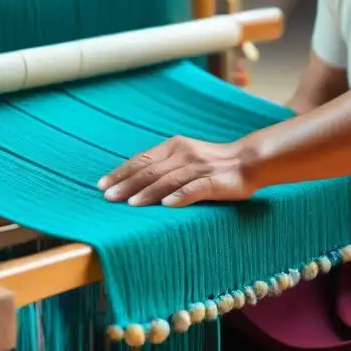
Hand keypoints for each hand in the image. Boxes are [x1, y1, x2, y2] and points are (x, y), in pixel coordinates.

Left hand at [97, 136, 256, 207]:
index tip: (102, 185)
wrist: (248, 161)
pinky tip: (168, 205)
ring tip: (131, 204)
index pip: (141, 159)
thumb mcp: (184, 157)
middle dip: (127, 184)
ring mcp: (200, 167)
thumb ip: (162, 165)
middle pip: (151, 170)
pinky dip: (181, 196)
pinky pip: (196, 188)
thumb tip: (130, 180)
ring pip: (169, 179)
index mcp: (174, 145)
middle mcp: (184, 153)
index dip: (121, 172)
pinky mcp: (216, 181)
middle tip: (108, 198)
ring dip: (149, 192)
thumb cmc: (211, 163)